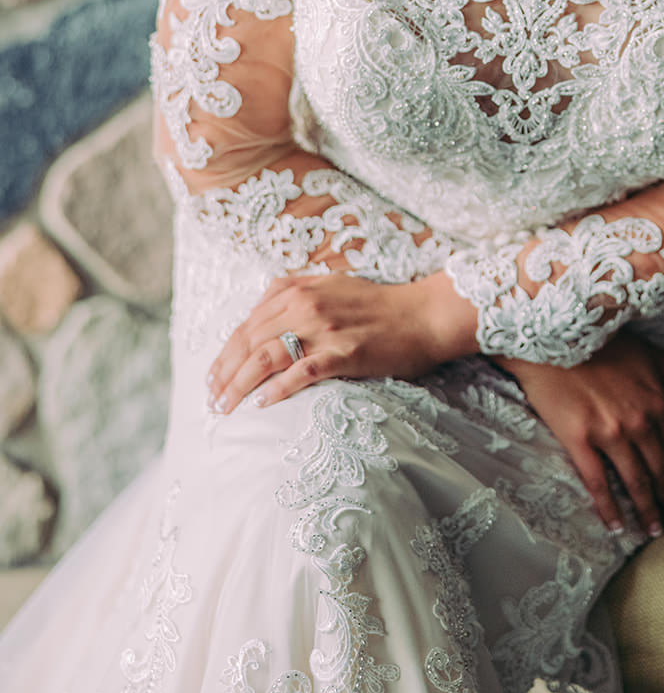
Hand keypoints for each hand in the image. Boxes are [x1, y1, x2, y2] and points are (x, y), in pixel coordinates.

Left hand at [206, 269, 477, 412]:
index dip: (224, 353)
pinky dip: (278, 389)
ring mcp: (324, 330)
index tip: (212, 377)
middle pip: (250, 342)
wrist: (422, 314)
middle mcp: (305, 305)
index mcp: (298, 289)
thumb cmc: (378, 303)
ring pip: (267, 357)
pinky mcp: (344, 353)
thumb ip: (294, 290)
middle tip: (211, 400)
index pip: (247, 324)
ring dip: (240, 385)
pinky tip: (263, 404)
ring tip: (226, 407)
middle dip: (224, 373)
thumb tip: (262, 306)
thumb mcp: (331, 284)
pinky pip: (301, 373)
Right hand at [496, 330, 663, 538]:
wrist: (552, 336)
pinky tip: (615, 525)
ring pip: (634, 481)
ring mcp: (610, 433)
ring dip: (646, 509)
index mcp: (656, 400)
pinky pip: (599, 483)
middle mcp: (638, 420)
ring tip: (651, 529)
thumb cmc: (599, 340)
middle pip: (658, 469)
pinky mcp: (580, 440)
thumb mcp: (646, 350)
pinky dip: (609, 508)